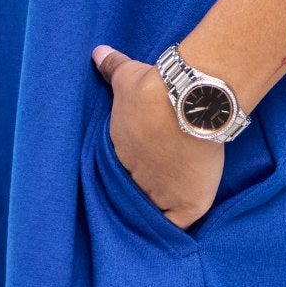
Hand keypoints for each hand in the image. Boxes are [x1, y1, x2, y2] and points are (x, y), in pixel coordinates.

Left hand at [91, 45, 223, 228]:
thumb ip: (112, 66)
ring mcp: (161, 193)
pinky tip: (174, 235)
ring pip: (154, 212)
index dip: (130, 167)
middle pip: (135, 192)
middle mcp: (136, 177)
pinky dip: (175, 231)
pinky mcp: (188, 204)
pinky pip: (177, 227)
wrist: (186, 101)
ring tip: (163, 216)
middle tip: (152, 189)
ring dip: (157, 212)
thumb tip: (97, 51)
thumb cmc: (154, 88)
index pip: (121, 167)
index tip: (139, 162)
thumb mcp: (127, 75)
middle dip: (140, 191)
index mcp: (120, 150)